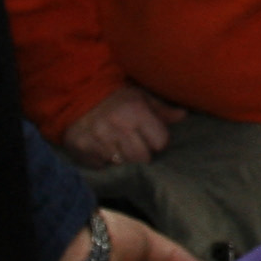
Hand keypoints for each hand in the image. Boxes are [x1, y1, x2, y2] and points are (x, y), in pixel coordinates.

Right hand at [61, 84, 181, 167]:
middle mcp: (118, 126)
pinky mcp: (83, 148)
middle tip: (135, 146)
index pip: (160, 141)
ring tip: (119, 148)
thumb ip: (162, 109)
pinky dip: (104, 162)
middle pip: (142, 158)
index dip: (157, 141)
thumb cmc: (116, 98)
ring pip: (123, 164)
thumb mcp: (140, 97)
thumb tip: (183, 115)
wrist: (77, 95)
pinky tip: (103, 150)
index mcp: (136, 111)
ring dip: (123, 160)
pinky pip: (101, 166)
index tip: (150, 137)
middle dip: (142, 154)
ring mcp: (99, 139)